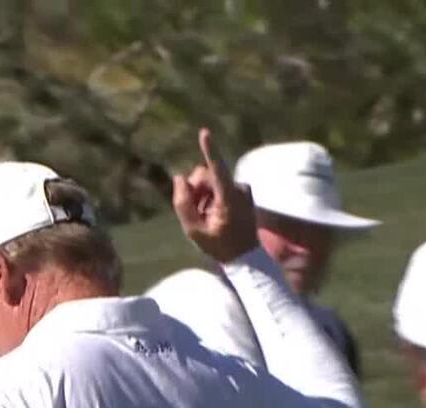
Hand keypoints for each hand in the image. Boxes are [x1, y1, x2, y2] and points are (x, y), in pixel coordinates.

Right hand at [172, 127, 257, 262]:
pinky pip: (218, 185)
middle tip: (195, 212)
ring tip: (205, 216)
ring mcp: (242, 188)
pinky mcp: (241, 190)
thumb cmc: (220, 247)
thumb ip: (183, 204)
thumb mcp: (195, 231)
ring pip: (210, 179)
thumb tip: (179, 179)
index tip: (205, 132)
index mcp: (230, 198)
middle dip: (195, 188)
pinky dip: (211, 196)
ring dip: (202, 194)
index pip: (217, 169)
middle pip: (205, 174)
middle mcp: (239, 188)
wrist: (246, 257)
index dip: (209, 150)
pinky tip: (213, 214)